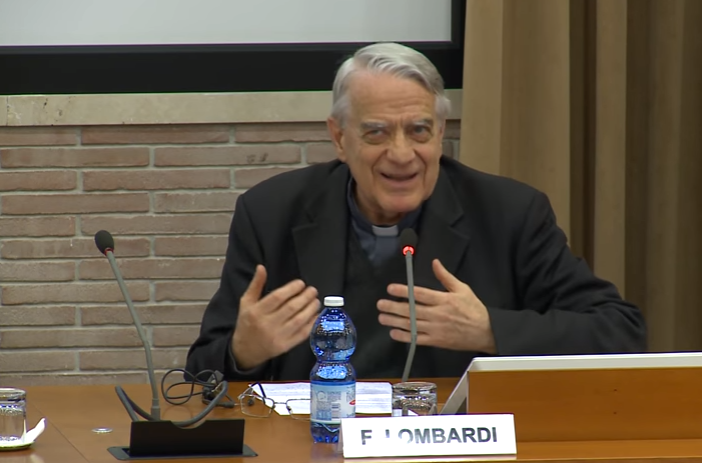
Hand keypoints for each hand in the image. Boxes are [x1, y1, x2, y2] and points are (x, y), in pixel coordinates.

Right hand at [232, 265, 319, 368]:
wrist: (245, 351)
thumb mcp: (246, 302)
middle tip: (312, 290)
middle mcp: (267, 324)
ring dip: (311, 309)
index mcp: (256, 312)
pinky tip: (316, 315)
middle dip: (305, 297)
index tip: (301, 283)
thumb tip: (261, 267)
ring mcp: (277, 337)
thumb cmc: (246, 323)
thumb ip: (255, 285)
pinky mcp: (285, 346)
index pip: (277, 297)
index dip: (291, 289)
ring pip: (299, 320)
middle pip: (291, 308)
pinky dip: (312, 324)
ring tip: (316, 301)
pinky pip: (302, 334)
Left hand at [377, 259, 495, 353]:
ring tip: (382, 317)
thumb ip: (445, 276)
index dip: (404, 291)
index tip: (390, 288)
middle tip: (380, 304)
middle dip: (393, 307)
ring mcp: (436, 329)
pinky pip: (417, 339)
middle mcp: (437, 314)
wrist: (486, 331)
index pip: (420, 294)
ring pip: (411, 325)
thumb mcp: (462, 289)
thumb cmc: (473, 309)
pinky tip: (393, 333)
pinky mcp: (436, 341)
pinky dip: (405, 337)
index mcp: (443, 300)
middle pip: (411, 310)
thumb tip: (434, 262)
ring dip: (395, 321)